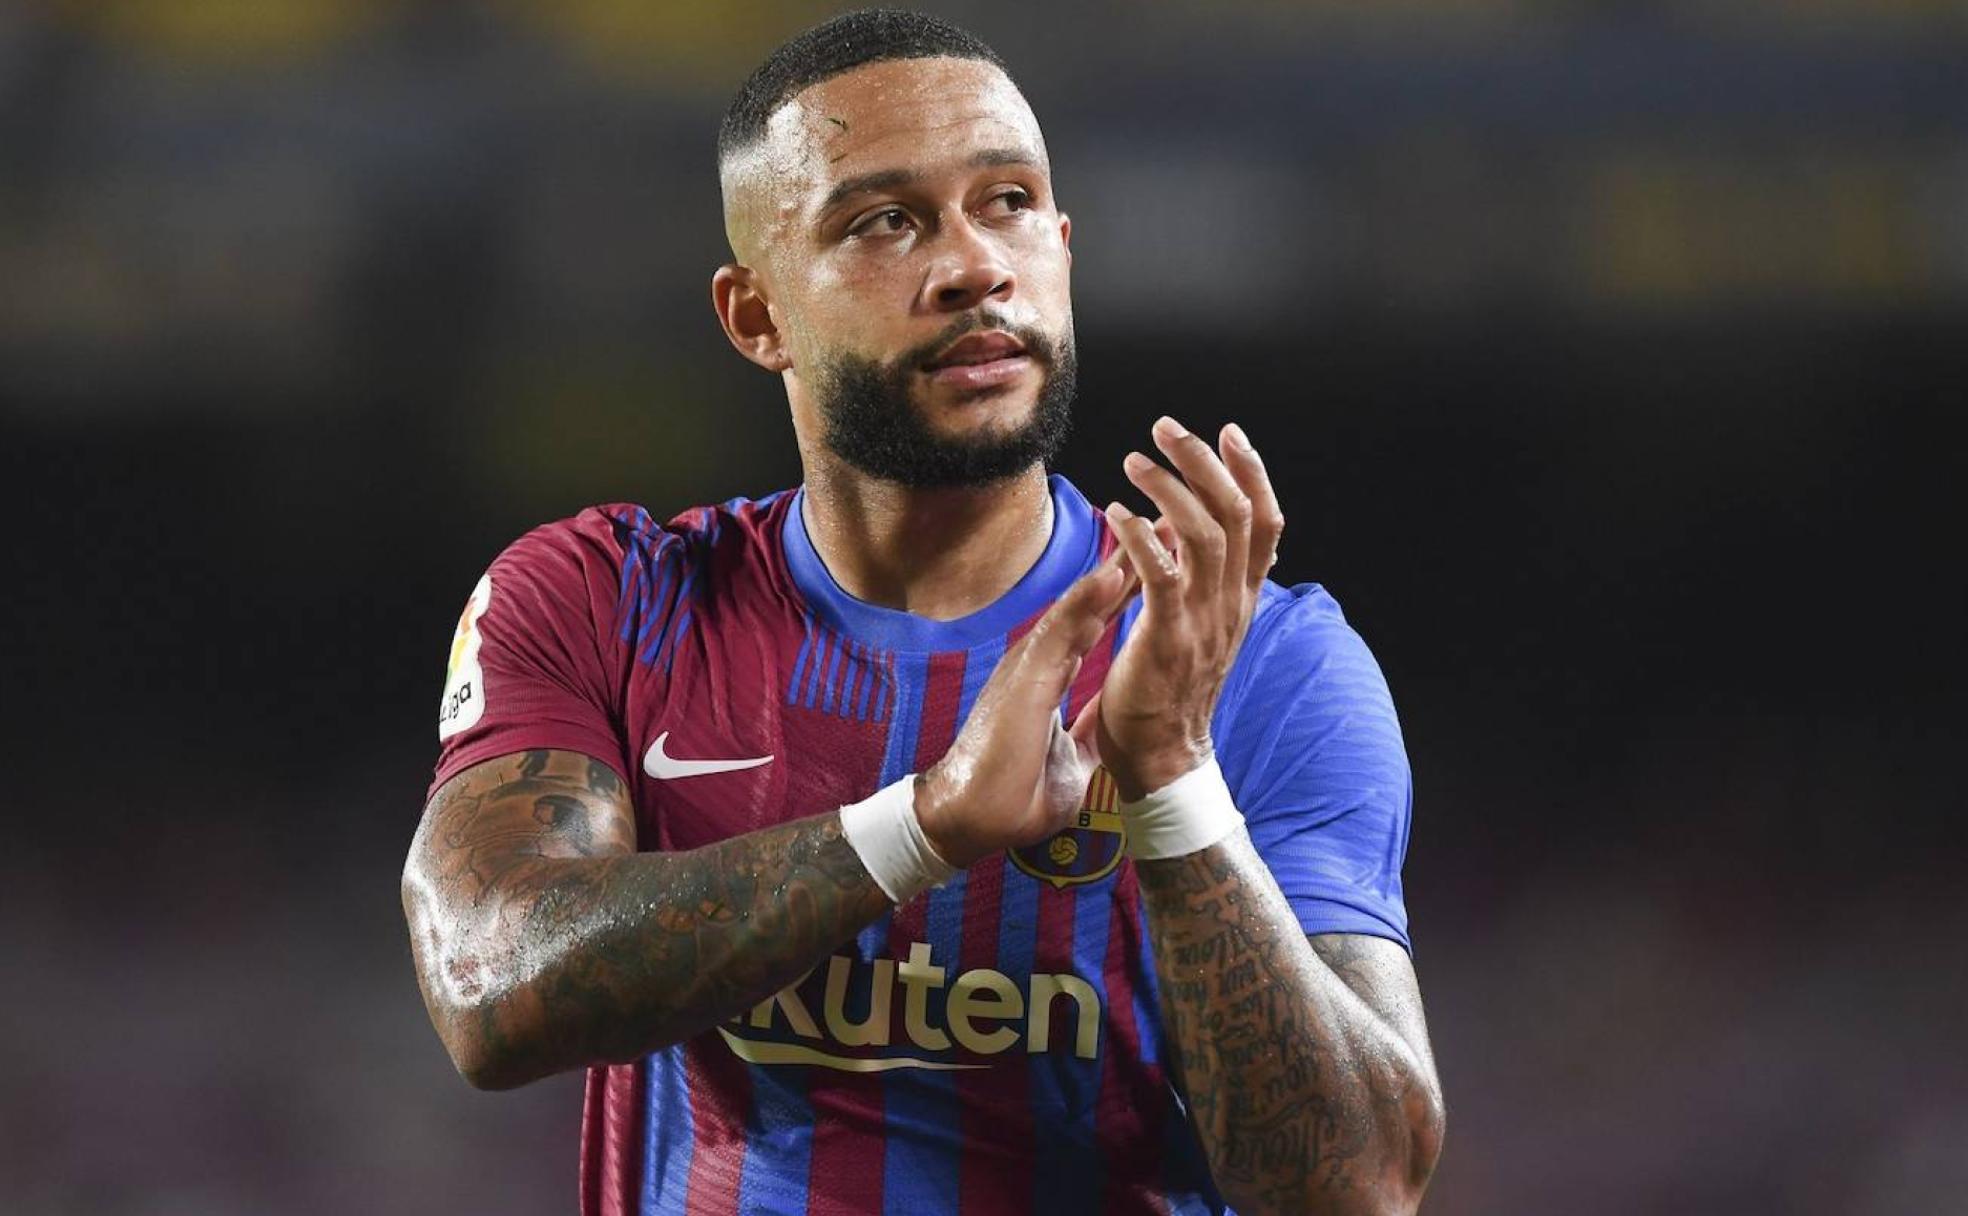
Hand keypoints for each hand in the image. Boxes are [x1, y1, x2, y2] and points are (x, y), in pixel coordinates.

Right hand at [915, 550, 1134, 867]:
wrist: (969, 821)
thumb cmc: (1013, 794)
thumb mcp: (1069, 756)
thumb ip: (1088, 729)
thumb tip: (1112, 724)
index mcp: (1051, 675)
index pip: (1097, 623)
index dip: (1131, 591)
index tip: (1165, 560)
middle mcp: (1040, 661)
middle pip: (1091, 603)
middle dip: (1130, 563)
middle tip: (1165, 522)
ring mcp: (1029, 667)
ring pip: (1077, 607)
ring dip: (1115, 569)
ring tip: (1147, 531)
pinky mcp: (1023, 682)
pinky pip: (1058, 634)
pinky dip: (1087, 603)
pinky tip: (1113, 576)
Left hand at [1077, 417, 1282, 800]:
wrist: (1166, 759)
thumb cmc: (1171, 692)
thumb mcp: (1202, 627)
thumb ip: (1204, 581)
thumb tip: (1188, 528)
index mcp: (1242, 598)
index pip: (1265, 522)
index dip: (1252, 472)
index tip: (1229, 432)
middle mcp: (1231, 604)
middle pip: (1236, 513)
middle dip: (1204, 461)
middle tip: (1166, 428)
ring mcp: (1203, 621)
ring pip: (1203, 533)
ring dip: (1168, 488)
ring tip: (1134, 461)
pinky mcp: (1168, 639)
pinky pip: (1161, 574)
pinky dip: (1141, 536)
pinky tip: (1116, 513)